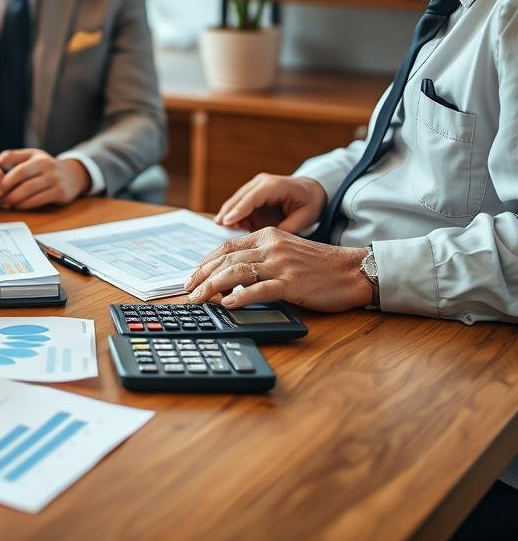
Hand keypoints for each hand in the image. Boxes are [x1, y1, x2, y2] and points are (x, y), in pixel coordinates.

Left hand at [0, 149, 90, 209]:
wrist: (72, 175)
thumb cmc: (45, 166)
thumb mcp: (31, 156)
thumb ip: (12, 156)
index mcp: (39, 158)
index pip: (20, 170)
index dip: (6, 181)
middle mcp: (49, 168)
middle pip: (25, 183)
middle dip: (10, 193)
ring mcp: (56, 181)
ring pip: (32, 194)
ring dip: (16, 201)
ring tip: (6, 203)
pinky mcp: (60, 193)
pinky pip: (39, 201)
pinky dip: (26, 205)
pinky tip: (18, 206)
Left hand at [184, 228, 372, 312]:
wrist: (353, 270)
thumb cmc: (319, 265)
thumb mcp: (285, 251)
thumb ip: (260, 256)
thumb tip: (231, 273)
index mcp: (267, 236)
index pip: (226, 247)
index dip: (206, 262)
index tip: (192, 275)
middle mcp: (271, 246)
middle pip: (226, 259)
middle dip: (202, 275)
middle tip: (187, 290)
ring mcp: (281, 264)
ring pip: (237, 272)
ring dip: (212, 286)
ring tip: (199, 299)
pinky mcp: (292, 283)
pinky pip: (260, 289)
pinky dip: (241, 296)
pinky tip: (228, 304)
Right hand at [215, 173, 326, 233]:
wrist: (311, 190)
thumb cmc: (310, 203)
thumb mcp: (305, 217)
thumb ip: (288, 228)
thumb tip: (269, 240)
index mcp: (275, 185)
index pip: (252, 197)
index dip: (239, 210)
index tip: (227, 221)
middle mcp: (262, 182)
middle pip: (240, 197)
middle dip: (228, 211)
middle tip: (219, 226)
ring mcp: (255, 186)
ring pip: (237, 200)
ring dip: (228, 212)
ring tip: (221, 227)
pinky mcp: (252, 193)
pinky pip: (240, 203)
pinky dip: (234, 213)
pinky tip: (228, 225)